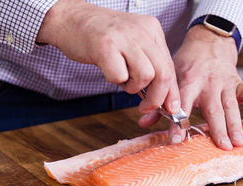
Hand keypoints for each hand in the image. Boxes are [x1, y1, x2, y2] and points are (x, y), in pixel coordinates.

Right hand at [36, 0, 180, 113]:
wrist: (71, 19)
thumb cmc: (102, 38)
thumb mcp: (133, 46)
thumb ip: (149, 65)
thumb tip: (163, 98)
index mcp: (152, 30)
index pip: (170, 66)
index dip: (171, 92)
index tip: (171, 108)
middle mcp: (142, 31)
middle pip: (164, 74)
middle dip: (157, 98)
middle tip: (145, 106)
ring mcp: (124, 37)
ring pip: (145, 76)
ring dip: (132, 87)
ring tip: (121, 78)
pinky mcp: (106, 45)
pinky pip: (120, 76)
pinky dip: (114, 80)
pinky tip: (108, 70)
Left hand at [140, 25, 242, 149]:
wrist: (208, 42)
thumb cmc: (187, 65)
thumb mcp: (171, 77)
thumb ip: (158, 101)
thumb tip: (142, 123)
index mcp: (188, 81)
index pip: (183, 104)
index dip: (179, 122)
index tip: (177, 140)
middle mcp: (208, 83)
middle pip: (213, 108)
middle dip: (218, 128)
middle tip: (224, 147)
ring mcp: (225, 82)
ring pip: (232, 105)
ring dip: (236, 124)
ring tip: (239, 142)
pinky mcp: (238, 81)